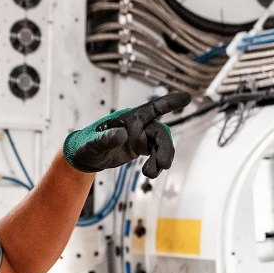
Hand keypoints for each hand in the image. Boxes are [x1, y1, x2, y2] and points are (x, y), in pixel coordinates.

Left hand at [62, 92, 190, 177]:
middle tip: (164, 165)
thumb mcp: (93, 144)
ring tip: (150, 174)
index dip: (169, 103)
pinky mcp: (140, 148)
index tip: (187, 98)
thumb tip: (122, 134)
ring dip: (160, 159)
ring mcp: (140, 137)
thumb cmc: (86, 146)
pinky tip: (150, 173)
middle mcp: (138, 125)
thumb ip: (106, 138)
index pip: (152, 108)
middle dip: (166, 148)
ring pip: (160, 145)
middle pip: (160, 133)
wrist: (86, 158)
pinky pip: (156, 154)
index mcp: (129, 118)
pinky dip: (156, 164)